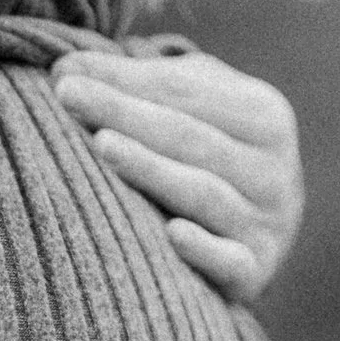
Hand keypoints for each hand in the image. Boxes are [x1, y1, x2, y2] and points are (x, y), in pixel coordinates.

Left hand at [52, 50, 302, 304]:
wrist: (255, 233)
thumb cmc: (204, 158)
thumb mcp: (188, 109)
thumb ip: (136, 83)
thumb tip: (64, 68)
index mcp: (265, 115)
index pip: (186, 92)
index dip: (126, 79)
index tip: (64, 72)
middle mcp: (275, 170)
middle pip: (190, 137)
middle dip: (125, 113)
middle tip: (67, 96)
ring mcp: (269, 224)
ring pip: (204, 194)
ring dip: (153, 170)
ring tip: (102, 146)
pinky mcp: (256, 272)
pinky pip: (230, 261)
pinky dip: (204, 249)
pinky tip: (171, 234)